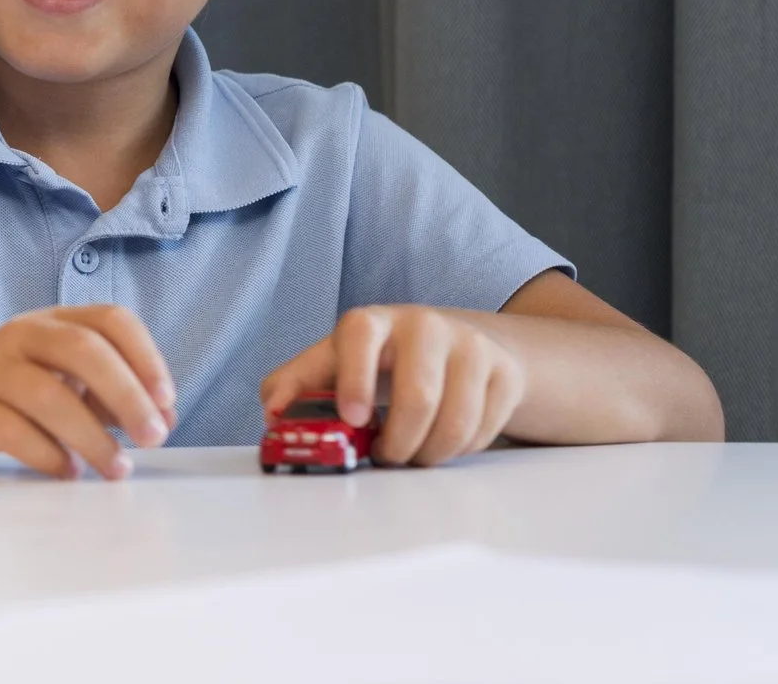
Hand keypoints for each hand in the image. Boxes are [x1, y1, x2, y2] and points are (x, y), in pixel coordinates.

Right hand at [0, 305, 176, 477]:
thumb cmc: (6, 396)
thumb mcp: (61, 384)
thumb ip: (109, 396)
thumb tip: (164, 418)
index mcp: (52, 322)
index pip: (110, 319)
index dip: (146, 357)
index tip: (167, 401)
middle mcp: (20, 336)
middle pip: (82, 350)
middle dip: (127, 395)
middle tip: (153, 437)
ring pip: (48, 394)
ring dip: (93, 436)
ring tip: (116, 469)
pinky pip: (11, 430)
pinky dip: (48, 454)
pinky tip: (67, 472)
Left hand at [260, 305, 525, 466]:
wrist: (452, 344)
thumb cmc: (377, 361)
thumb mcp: (331, 365)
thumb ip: (294, 386)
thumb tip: (273, 413)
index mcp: (370, 322)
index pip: (358, 338)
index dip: (355, 380)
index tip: (353, 419)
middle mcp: (423, 325)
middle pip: (418, 397)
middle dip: (397, 443)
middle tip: (384, 456)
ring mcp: (470, 346)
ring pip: (455, 422)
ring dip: (427, 455)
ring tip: (409, 453)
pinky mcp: (504, 372)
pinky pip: (483, 432)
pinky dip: (458, 451)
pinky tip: (439, 440)